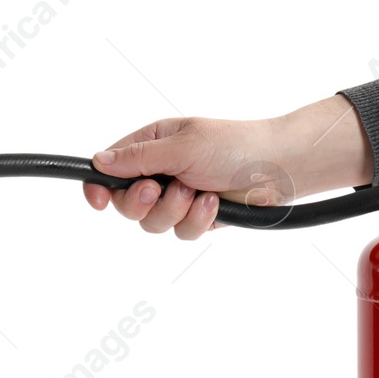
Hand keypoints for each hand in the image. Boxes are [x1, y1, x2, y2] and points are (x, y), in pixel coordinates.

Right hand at [82, 95, 373, 239]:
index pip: (110, 170)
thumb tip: (99, 161)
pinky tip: (213, 204)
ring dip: (174, 210)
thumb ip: (138, 158)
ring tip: (198, 192)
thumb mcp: (181, 145)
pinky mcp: (197, 219)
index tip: (98, 200)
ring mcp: (178, 198)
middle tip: (157, 190)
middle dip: (142, 202)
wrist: (280, 168)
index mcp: (151, 146)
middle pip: (127, 204)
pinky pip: (181, 233)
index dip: (99, 187)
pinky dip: (196, 221)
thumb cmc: (235, 144)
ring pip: (153, 224)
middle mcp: (160, 173)